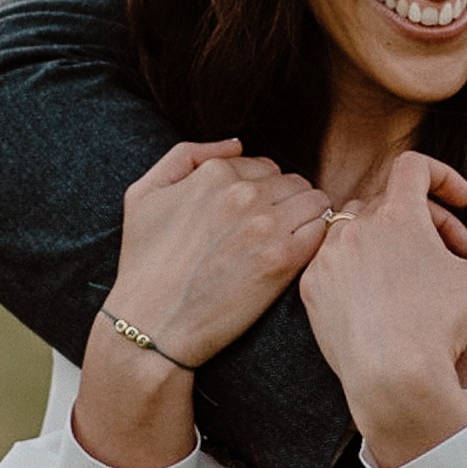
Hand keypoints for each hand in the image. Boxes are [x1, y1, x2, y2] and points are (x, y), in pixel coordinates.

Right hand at [75, 139, 332, 467]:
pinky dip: (318, 238)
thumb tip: (236, 144)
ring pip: (315, 200)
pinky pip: (323, 229)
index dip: (263, 191)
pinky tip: (297, 256)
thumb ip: (186, 156)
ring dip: (308, 217)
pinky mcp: (283, 259)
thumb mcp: (143, 194)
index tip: (254, 216)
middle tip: (273, 231)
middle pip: (293, 182)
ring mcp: (266, 225)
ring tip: (289, 242)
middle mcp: (243, 193)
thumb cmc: (143, 263)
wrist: (153, 324)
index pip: (265, 166)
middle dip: (288, 202)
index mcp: (214, 174)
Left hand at [299, 153, 466, 467]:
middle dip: (428, 222)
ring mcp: (329, 256)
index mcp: (397, 214)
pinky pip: (333, 261)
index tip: (463, 202)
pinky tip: (380, 295)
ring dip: (388, 240)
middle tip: (453, 254)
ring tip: (414, 273)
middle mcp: (357, 226)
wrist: (392, 380)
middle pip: (392, 202)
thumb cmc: (438, 329)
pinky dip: (357, 267)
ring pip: (357, 228)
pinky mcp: (312, 287)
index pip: (415, 167)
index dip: (443, 177)